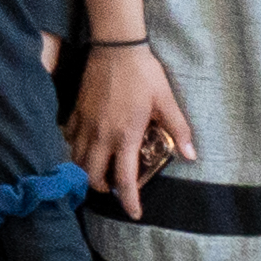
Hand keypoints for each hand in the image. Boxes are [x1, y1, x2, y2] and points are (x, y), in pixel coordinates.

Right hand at [63, 32, 196, 210]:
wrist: (115, 46)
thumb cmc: (143, 73)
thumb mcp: (166, 100)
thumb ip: (178, 129)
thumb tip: (191, 155)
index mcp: (125, 135)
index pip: (124, 179)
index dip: (129, 201)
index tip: (134, 213)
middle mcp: (101, 135)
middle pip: (92, 176)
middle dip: (102, 188)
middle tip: (114, 187)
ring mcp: (85, 124)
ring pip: (76, 160)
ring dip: (86, 171)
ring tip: (98, 170)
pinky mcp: (75, 112)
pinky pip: (68, 139)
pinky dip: (74, 149)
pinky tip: (84, 146)